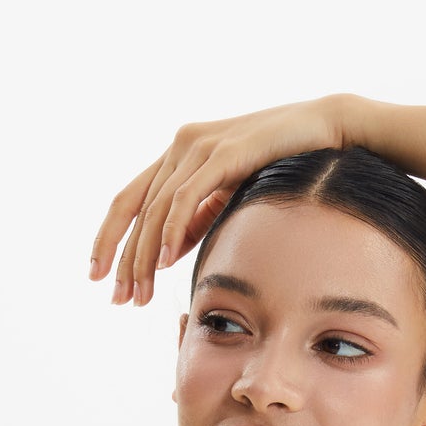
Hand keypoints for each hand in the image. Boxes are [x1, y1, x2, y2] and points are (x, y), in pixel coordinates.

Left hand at [88, 93, 352, 305]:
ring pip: (155, 209)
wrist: (326, 127)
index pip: (130, 201)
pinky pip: (185, 197)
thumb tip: (164, 254)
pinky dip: (170, 232)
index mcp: (178, 155)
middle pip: (132, 206)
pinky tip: (162, 263)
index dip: (109, 239)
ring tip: (139, 294)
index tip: (100, 277)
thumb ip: (195, 221)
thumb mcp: (228, 197)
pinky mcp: (222, 152)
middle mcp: (180, 146)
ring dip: (143, 257)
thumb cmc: (283, 161)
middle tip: (116, 299)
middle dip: (119, 257)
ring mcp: (199, 146)